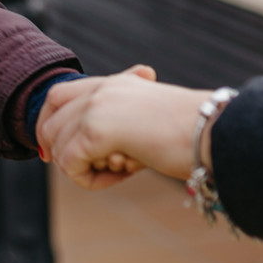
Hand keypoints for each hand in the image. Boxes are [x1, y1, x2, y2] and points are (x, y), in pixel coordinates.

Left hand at [39, 69, 214, 190]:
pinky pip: (70, 165)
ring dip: (86, 170)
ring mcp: (95, 107)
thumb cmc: (195, 132)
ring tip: (125, 167)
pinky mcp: (95, 130)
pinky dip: (91, 180)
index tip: (53, 154)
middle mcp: (100, 89)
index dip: (48, 126)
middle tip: (97, 169)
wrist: (214, 130)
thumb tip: (103, 151)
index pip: (57, 96)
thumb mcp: (150, 120)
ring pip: (59, 149)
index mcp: (113, 83)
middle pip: (49, 124)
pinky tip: (125, 173)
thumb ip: (122, 125)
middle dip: (61, 153)